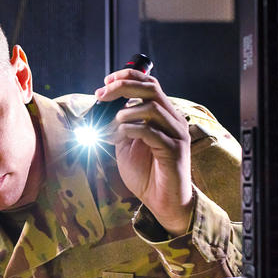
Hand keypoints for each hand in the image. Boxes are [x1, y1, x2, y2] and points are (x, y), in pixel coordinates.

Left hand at [96, 68, 192, 235]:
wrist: (163, 201)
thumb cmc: (146, 173)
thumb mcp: (126, 144)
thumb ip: (119, 125)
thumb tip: (100, 109)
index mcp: (163, 115)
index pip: (150, 83)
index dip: (128, 76)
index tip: (106, 81)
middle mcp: (173, 120)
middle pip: (151, 88)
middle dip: (123, 86)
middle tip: (101, 94)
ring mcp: (176, 134)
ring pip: (152, 108)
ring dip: (125, 113)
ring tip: (113, 125)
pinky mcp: (174, 150)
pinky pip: (151, 132)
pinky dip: (131, 130)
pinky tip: (120, 138)